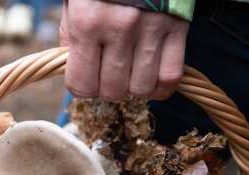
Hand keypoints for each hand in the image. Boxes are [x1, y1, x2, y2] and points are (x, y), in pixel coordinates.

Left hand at [59, 0, 189, 100]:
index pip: (82, 85)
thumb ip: (71, 36)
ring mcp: (151, 30)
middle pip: (113, 91)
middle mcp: (119, 29)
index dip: (82, 87)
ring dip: (134, 88)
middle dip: (107, 89)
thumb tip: (75, 70)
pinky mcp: (177, 29)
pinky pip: (170, 77)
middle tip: (108, 73)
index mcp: (86, 22)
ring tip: (130, 72)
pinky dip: (160, 86)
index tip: (85, 78)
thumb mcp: (74, 3)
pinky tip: (152, 77)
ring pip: (142, 89)